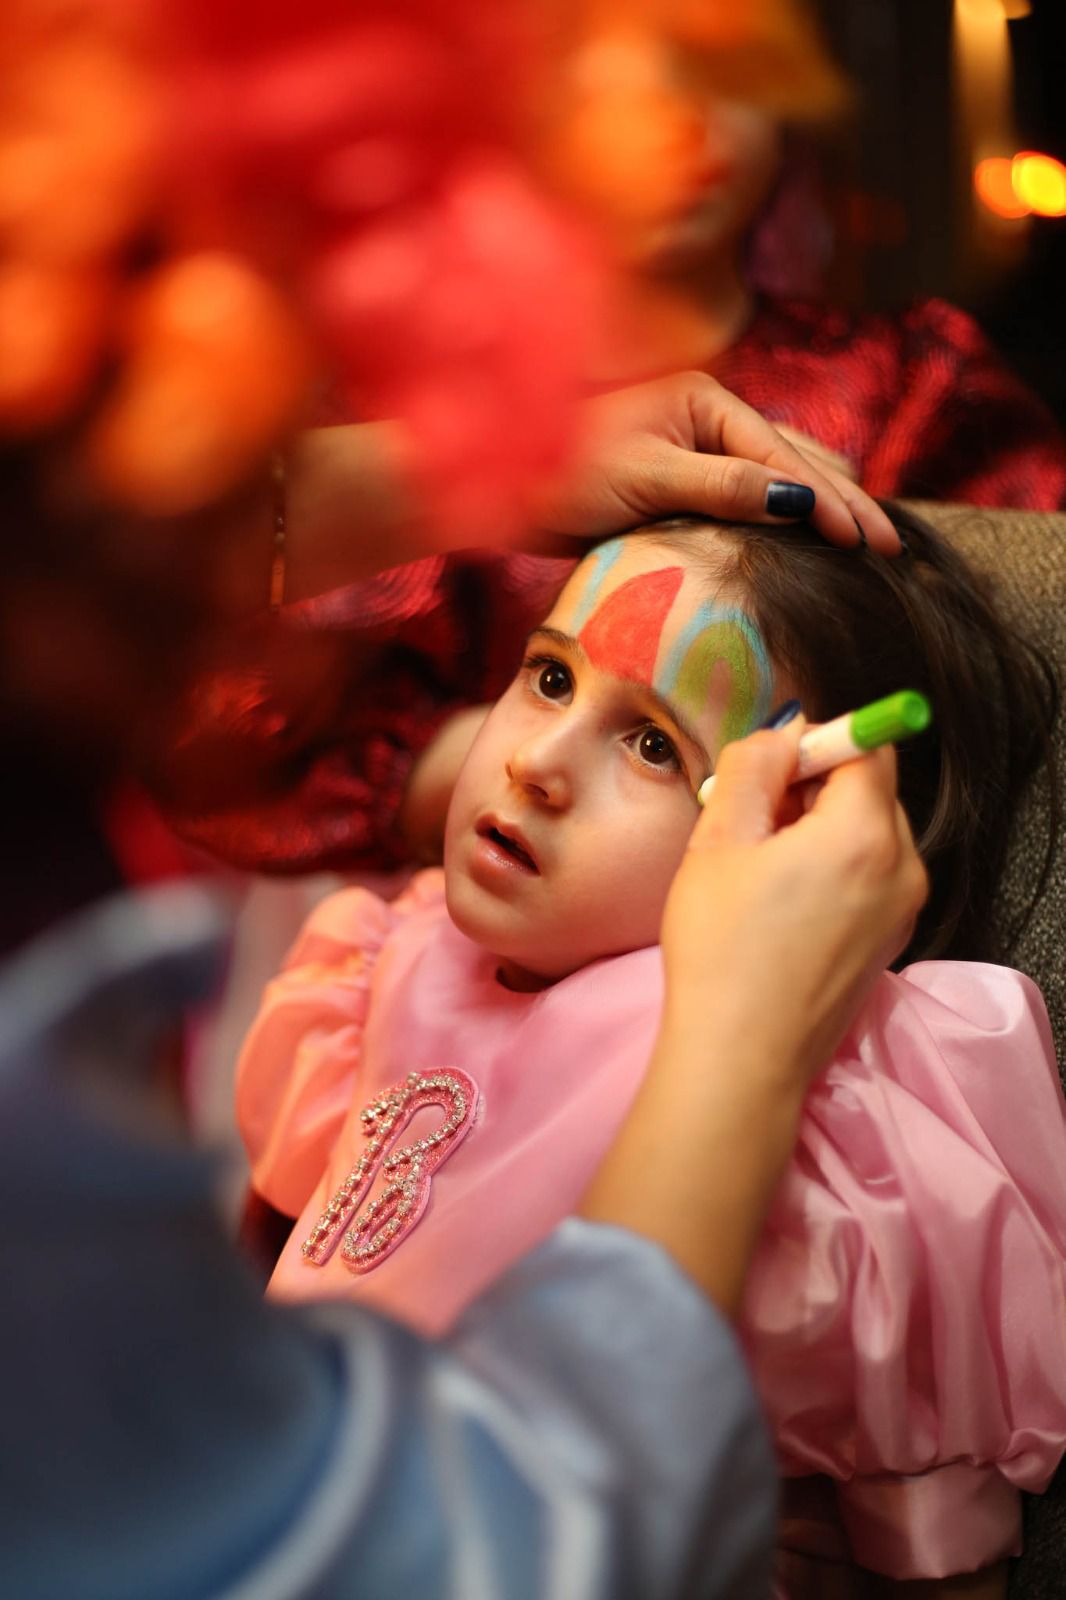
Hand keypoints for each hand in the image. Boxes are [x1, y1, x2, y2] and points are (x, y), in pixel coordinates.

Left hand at [539, 371, 899, 554]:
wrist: (497, 483)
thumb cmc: (563, 472)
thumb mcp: (647, 479)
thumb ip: (723, 489)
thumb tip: (796, 500)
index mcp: (705, 402)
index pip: (784, 458)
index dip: (830, 503)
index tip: (866, 541)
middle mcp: (708, 419)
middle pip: (794, 462)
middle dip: (844, 503)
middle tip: (889, 548)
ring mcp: (696, 450)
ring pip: (778, 475)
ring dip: (821, 506)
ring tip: (866, 539)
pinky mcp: (680, 483)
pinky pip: (748, 496)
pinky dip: (783, 514)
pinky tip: (805, 535)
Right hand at [660, 721, 926, 1087]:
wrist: (741, 1058)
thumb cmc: (722, 950)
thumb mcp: (719, 841)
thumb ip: (755, 768)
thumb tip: (785, 735)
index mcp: (864, 834)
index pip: (866, 747)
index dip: (815, 744)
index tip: (768, 770)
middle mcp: (903, 867)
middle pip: (872, 790)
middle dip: (816, 787)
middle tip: (753, 819)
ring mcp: (904, 910)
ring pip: (871, 833)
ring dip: (822, 828)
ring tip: (763, 868)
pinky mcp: (891, 941)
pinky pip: (872, 876)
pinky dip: (835, 869)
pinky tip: (784, 903)